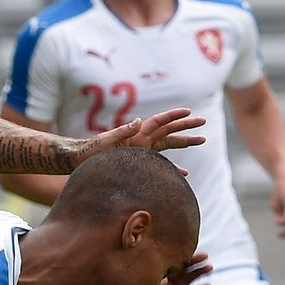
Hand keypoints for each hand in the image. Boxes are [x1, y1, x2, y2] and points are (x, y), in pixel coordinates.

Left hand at [80, 108, 207, 156]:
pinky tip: (184, 173)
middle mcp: (142, 140)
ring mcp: (141, 150)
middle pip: (169, 130)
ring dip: (184, 142)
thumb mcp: (106, 141)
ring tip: (202, 139)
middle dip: (186, 126)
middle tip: (204, 122)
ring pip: (169, 144)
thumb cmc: (90, 151)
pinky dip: (173, 167)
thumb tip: (138, 121)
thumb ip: (122, 132)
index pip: (159, 121)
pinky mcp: (138, 161)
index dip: (174, 116)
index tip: (189, 112)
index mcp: (136, 133)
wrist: (80, 161)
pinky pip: (161, 164)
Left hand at [108, 254, 212, 284]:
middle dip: (192, 262)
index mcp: (150, 277)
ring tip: (209, 267)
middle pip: (179, 269)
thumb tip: (151, 269)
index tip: (186, 247)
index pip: (166, 262)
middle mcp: (161, 284)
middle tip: (204, 256)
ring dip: (198, 273)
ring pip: (187, 280)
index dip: (177, 255)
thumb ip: (143, 283)